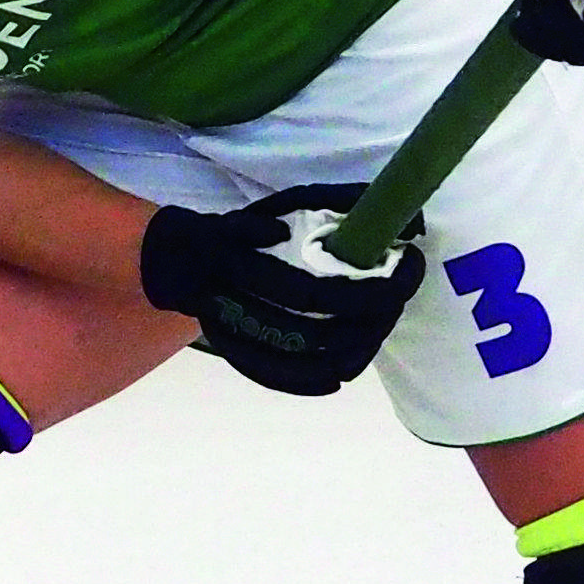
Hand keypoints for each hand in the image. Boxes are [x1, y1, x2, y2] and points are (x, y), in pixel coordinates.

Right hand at [138, 189, 422, 396]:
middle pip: (315, 332)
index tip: (407, 268)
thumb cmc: (241, 226)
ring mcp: (233, 333)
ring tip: (379, 329)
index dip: (370, 290)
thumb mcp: (286, 202)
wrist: (175, 259)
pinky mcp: (233, 351)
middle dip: (369, 321)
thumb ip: (340, 201)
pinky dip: (309, 381)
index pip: (320, 292)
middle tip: (397, 300)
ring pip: (299, 360)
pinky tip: (340, 376)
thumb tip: (405, 220)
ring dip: (349, 352)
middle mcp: (237, 302)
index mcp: (247, 261)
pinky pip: (273, 376)